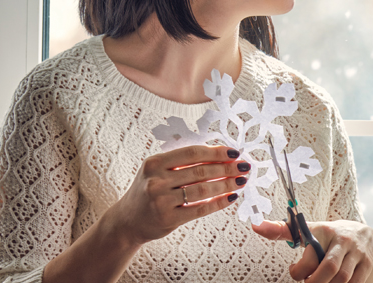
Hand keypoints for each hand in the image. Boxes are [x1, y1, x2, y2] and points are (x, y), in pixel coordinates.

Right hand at [103, 145, 248, 245]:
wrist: (127, 221)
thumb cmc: (149, 191)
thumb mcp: (157, 171)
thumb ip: (181, 162)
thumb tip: (220, 154)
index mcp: (154, 163)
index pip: (192, 153)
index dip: (217, 152)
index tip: (235, 153)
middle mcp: (156, 180)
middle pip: (201, 171)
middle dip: (227, 168)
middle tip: (245, 167)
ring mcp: (161, 201)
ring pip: (203, 190)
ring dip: (226, 184)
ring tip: (241, 181)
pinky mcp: (169, 219)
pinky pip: (201, 208)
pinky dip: (219, 202)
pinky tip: (231, 197)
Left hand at [254, 219, 372, 282]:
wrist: (363, 234)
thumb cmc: (328, 236)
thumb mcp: (309, 230)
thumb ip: (283, 230)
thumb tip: (256, 226)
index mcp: (324, 231)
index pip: (311, 254)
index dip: (299, 270)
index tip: (293, 270)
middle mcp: (343, 241)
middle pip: (329, 269)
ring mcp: (357, 253)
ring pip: (342, 279)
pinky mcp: (367, 264)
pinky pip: (355, 282)